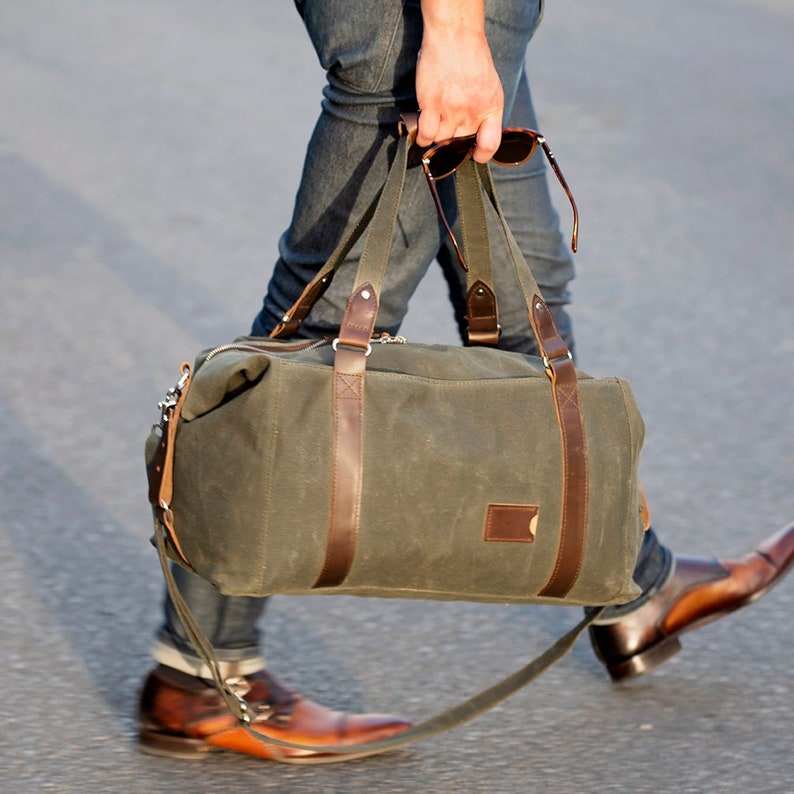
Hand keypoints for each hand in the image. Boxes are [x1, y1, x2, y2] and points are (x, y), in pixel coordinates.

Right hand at [415, 1, 503, 161]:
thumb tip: (478, 134)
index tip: (472, 153)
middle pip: (459, 145)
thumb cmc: (471, 58)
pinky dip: (423, 137)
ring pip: (441, 142)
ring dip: (436, 137)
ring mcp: (451, 110)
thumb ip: (486, 112)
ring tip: (435, 124)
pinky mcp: (431, 104)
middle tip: (448, 129)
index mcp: (491, 108)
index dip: (480, 154)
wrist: (455, 35)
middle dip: (453, 142)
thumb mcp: (490, 86)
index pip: (489, 146)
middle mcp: (472, 112)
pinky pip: (426, 135)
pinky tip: (423, 131)